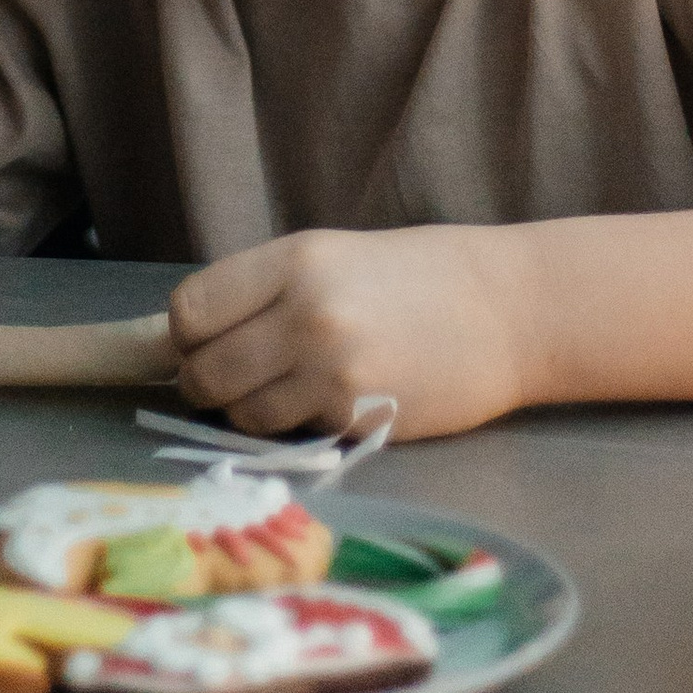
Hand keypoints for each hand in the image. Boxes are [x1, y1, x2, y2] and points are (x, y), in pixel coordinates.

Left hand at [167, 227, 531, 444]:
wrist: (508, 312)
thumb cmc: (419, 277)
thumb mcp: (332, 258)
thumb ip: (264, 291)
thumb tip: (188, 334)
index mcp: (294, 261)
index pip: (191, 309)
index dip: (185, 334)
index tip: (201, 340)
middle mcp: (305, 314)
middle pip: (204, 369)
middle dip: (204, 381)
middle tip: (230, 377)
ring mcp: (330, 371)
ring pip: (239, 413)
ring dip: (244, 410)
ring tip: (278, 390)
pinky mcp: (355, 419)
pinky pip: (286, 434)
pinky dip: (288, 426)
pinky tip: (319, 403)